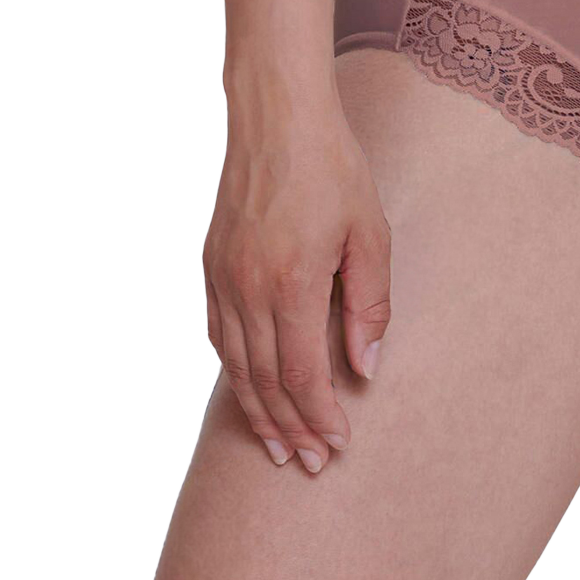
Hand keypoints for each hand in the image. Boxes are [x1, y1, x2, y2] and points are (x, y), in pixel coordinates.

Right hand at [202, 96, 391, 475]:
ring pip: (236, 366)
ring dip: (257, 411)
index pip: (303, 375)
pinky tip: (250, 388)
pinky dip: (234, 371)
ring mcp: (222, 277)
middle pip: (266, 382)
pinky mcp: (210, 264)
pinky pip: (218, 334)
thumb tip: (365, 367)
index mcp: (292, 282)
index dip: (319, 416)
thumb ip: (369, 302)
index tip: (336, 444)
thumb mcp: (369, 231)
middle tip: (308, 463)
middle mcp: (248, 288)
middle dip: (289, 428)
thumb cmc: (332, 167)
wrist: (276, 116)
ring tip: (276, 445)